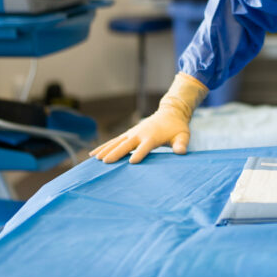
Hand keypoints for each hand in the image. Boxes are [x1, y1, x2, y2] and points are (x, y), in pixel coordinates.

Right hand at [90, 72, 207, 164]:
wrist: (170, 114)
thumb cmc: (177, 128)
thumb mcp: (183, 136)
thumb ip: (181, 144)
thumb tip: (181, 152)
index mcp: (153, 137)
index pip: (146, 147)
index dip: (140, 153)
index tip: (132, 162)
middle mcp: (140, 134)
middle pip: (126, 144)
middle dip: (116, 153)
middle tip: (105, 162)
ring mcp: (132, 133)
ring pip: (117, 142)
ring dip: (106, 150)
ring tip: (94, 159)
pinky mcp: (128, 134)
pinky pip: (114, 141)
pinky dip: (104, 147)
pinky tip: (93, 154)